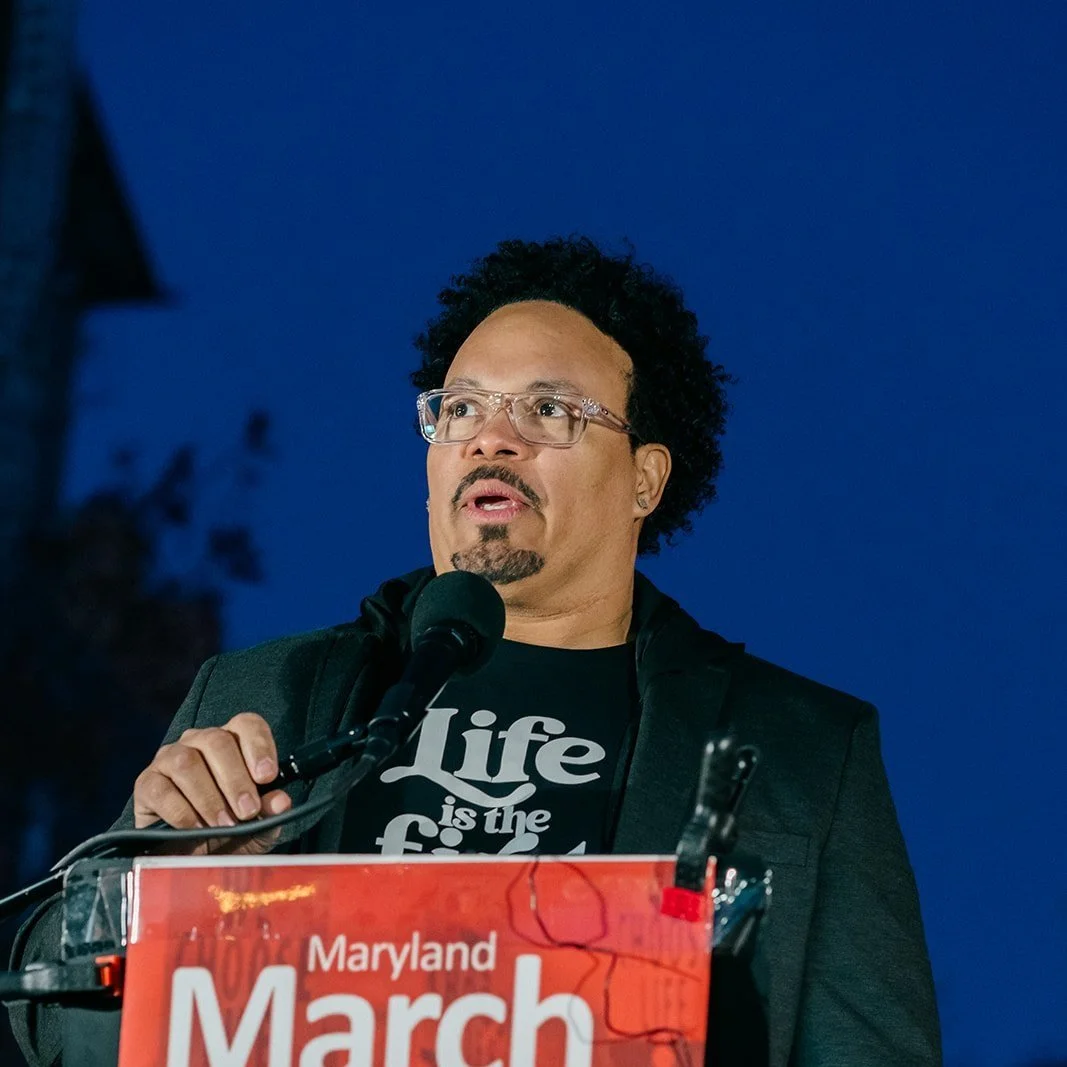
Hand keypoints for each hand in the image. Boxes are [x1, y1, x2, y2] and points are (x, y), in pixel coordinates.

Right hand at [133, 712, 292, 854]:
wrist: (191, 860)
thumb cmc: (229, 833)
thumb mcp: (258, 825)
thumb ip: (271, 811)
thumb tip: (282, 801)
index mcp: (232, 741)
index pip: (247, 725)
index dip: (259, 746)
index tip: (268, 776)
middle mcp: (199, 742)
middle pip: (217, 741)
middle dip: (235, 779)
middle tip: (247, 810)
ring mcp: (169, 759)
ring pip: (187, 762)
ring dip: (209, 796)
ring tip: (223, 824)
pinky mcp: (147, 783)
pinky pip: (161, 789)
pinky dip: (181, 811)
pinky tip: (195, 829)